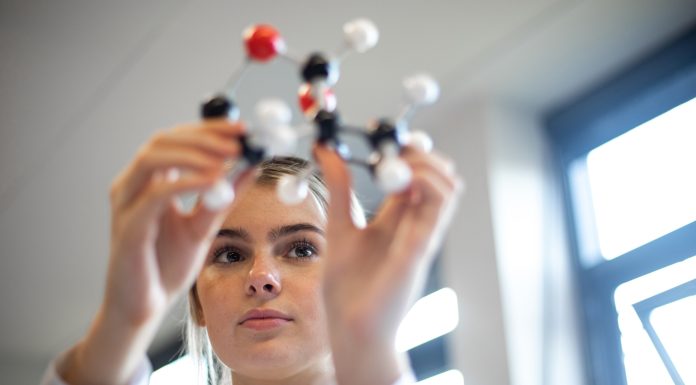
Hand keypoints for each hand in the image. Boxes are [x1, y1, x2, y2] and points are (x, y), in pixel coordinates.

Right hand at [105, 120, 245, 324]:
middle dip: (204, 136)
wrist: (145, 306)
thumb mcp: (205, 224)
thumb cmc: (166, 264)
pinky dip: (186, 182)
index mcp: (149, 180)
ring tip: (229, 157)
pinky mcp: (128, 227)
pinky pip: (155, 195)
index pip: (176, 138)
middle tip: (239, 141)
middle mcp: (132, 185)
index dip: (209, 128)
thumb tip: (252, 166)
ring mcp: (126, 203)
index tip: (243, 129)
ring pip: (153, 158)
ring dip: (194, 153)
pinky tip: (213, 181)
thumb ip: (225, 196)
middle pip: (163, 141)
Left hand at [314, 145, 462, 384]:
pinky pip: (439, 207)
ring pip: (449, 187)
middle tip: (393, 149)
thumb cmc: (347, 285)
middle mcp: (415, 224)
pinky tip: (399, 180)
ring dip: (428, 165)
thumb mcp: (339, 224)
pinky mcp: (420, 247)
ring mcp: (422, 235)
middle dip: (422, 154)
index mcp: (398, 218)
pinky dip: (426, 183)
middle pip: (441, 177)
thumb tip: (326, 150)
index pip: (417, 175)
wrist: (351, 326)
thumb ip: (339, 188)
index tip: (385, 139)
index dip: (410, 152)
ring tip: (397, 163)